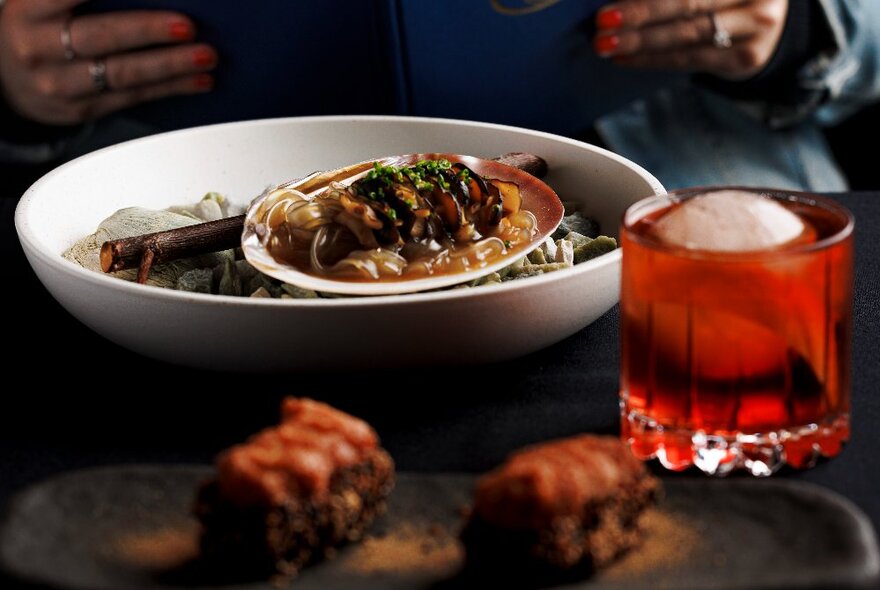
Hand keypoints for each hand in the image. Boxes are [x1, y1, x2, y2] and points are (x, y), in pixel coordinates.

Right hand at [0, 0, 216, 125]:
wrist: (6, 81)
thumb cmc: (38, 30)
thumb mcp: (43, 5)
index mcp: (29, 11)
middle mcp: (39, 48)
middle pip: (102, 37)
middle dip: (149, 31)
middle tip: (188, 26)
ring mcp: (60, 85)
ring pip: (123, 75)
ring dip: (171, 66)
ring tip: (206, 57)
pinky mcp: (82, 110)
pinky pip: (133, 98)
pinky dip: (171, 89)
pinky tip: (197, 81)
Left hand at [593, 0, 788, 79]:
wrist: (767, 22)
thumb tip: (623, 0)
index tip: (610, 5)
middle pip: (689, 2)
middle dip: (640, 13)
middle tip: (603, 22)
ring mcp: (757, 23)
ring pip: (687, 33)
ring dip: (640, 41)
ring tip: (607, 44)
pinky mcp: (747, 56)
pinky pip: (690, 58)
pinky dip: (652, 59)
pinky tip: (626, 58)